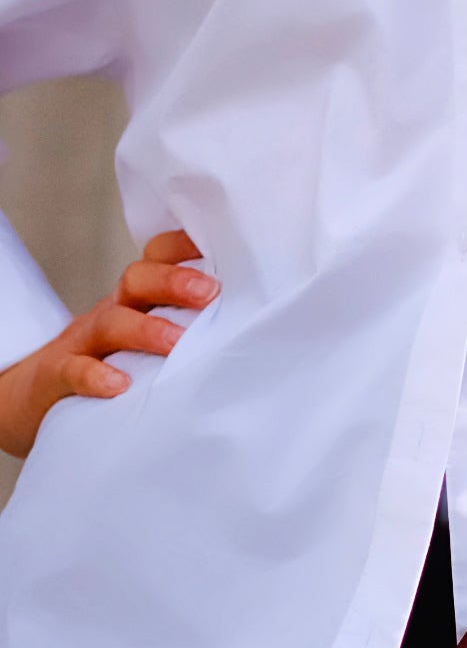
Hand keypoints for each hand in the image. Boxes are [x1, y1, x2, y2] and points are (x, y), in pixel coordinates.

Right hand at [0, 229, 219, 459]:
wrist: (34, 399)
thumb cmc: (111, 369)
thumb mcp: (146, 345)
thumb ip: (186, 333)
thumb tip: (251, 334)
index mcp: (137, 302)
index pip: (157, 259)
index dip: (184, 248)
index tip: (222, 249)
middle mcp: (112, 312)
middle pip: (137, 280)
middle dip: (174, 282)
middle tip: (210, 293)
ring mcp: (83, 342)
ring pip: (112, 322)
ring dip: (146, 330)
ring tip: (176, 344)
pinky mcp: (58, 375)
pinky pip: (74, 369)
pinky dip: (96, 376)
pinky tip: (118, 385)